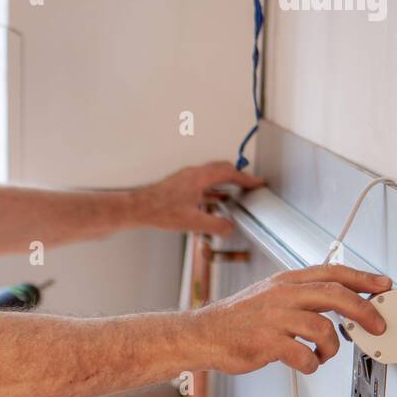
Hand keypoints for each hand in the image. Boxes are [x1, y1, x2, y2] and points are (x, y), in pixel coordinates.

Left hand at [141, 160, 263, 234]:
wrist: (138, 208)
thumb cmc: (160, 211)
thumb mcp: (192, 222)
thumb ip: (214, 225)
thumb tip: (229, 227)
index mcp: (200, 177)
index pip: (230, 173)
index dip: (247, 179)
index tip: (258, 183)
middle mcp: (194, 173)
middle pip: (222, 169)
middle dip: (238, 176)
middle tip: (249, 185)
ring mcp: (186, 178)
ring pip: (212, 175)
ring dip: (225, 182)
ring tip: (236, 192)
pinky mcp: (180, 185)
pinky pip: (203, 182)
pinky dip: (213, 188)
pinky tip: (215, 199)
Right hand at [194, 265, 392, 374]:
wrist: (202, 335)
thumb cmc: (236, 320)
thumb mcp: (269, 295)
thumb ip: (300, 296)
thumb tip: (337, 303)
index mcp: (286, 281)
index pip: (333, 273)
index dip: (362, 278)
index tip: (382, 285)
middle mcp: (283, 295)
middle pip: (336, 295)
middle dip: (364, 310)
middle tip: (377, 326)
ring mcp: (275, 319)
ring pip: (324, 328)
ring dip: (332, 347)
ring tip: (323, 355)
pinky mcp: (267, 343)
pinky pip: (304, 355)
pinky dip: (312, 364)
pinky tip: (306, 364)